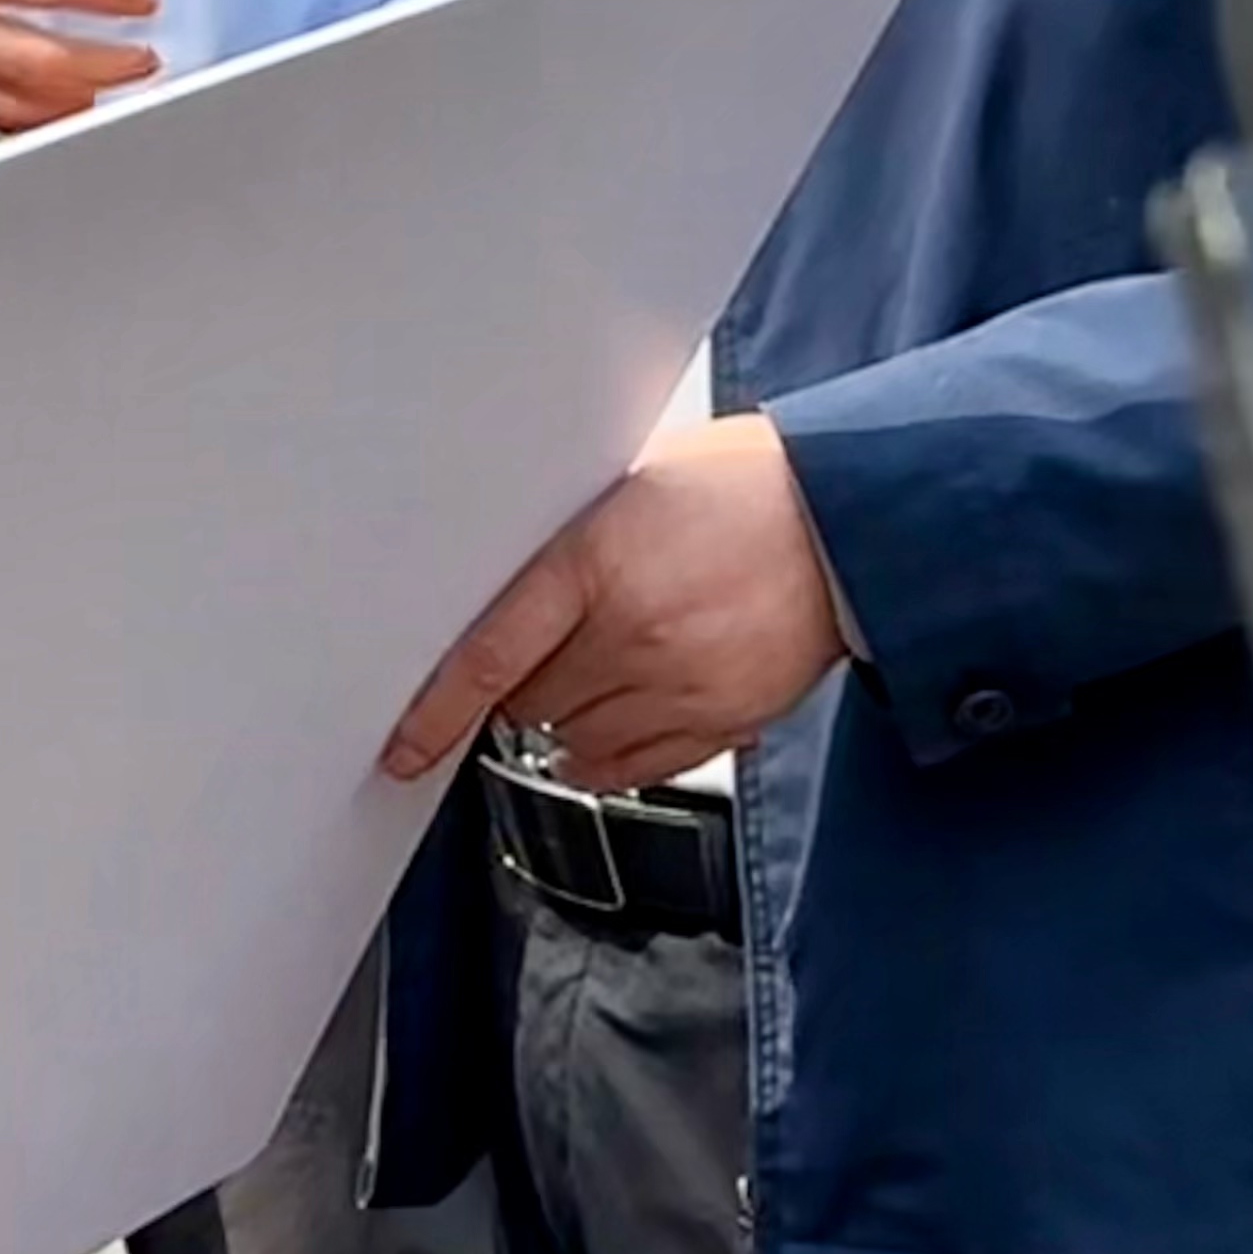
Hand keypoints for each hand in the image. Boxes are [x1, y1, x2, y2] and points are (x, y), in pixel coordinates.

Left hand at [385, 414, 849, 793]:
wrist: (847, 518)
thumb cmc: (740, 485)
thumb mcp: (628, 485)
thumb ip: (565, 542)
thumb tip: (496, 581)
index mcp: (595, 563)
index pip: (489, 656)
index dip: (436, 712)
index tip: (405, 747)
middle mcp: (635, 633)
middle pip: (529, 702)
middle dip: (519, 684)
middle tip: (542, 649)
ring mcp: (682, 684)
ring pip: (576, 740)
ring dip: (565, 716)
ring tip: (594, 667)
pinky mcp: (725, 720)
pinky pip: (636, 768)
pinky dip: (608, 753)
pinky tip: (616, 715)